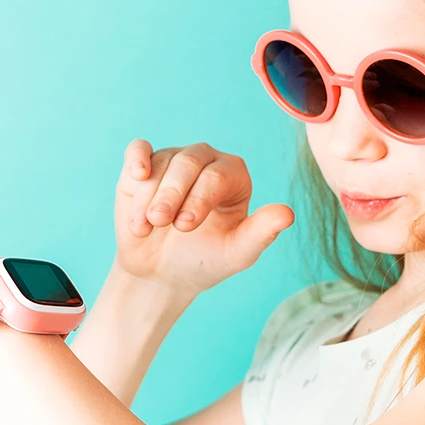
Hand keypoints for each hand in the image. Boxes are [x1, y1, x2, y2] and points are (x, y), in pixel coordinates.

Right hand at [114, 140, 293, 298]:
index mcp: (234, 176)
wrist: (162, 273)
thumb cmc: (204, 261)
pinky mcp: (144, 164)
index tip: (185, 227)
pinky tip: (136, 174)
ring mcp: (174, 159)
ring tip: (144, 228)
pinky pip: (139, 150)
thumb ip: (261, 233)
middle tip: (160, 222)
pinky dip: (136, 159)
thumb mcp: (236, 253)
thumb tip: (287, 214)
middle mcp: (206, 160)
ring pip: (161, 162)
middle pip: (189, 162)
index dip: (199, 199)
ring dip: (149, 196)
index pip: (218, 176)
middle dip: (172, 194)